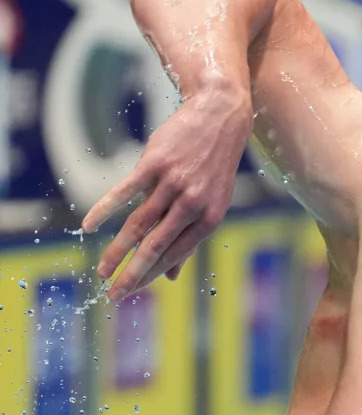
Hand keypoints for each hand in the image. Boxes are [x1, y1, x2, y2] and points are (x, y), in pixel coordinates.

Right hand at [82, 88, 252, 299]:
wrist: (219, 119)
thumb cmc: (213, 168)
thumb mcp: (211, 204)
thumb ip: (190, 238)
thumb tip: (172, 276)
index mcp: (210, 219)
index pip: (176, 255)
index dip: (151, 275)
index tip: (131, 292)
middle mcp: (193, 205)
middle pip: (155, 246)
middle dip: (132, 274)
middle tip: (114, 295)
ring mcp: (173, 184)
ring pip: (138, 225)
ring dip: (116, 251)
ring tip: (101, 271)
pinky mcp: (154, 164)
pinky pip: (125, 192)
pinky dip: (104, 210)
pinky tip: (89, 227)